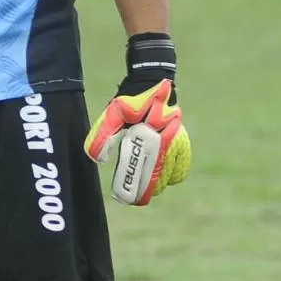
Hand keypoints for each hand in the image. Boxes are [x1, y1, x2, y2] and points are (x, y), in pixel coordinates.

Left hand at [85, 34, 190, 205]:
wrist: (151, 81)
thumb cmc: (130, 100)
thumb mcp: (112, 114)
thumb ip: (103, 134)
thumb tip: (98, 160)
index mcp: (153, 136)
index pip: (150, 173)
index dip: (141, 189)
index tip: (131, 198)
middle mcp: (169, 140)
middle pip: (162, 177)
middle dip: (149, 190)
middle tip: (136, 196)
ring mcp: (178, 140)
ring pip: (174, 174)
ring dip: (161, 184)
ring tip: (148, 189)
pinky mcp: (182, 139)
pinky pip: (183, 164)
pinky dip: (174, 174)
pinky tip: (164, 179)